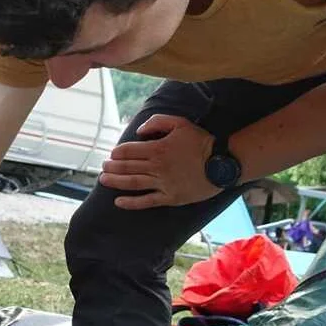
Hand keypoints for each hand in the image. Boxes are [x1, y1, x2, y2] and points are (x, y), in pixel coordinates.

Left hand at [100, 114, 219, 209]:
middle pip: (127, 167)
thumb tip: (139, 132)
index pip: (129, 151)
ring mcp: (163, 184)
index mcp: (158, 149)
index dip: (117, 153)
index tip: (112, 154)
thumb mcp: (180, 123)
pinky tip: (118, 202)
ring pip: (133, 183)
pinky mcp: (170, 197)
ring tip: (103, 180)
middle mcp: (157, 167)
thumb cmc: (201, 142)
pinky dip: (131, 203)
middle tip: (103, 167)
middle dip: (112, 167)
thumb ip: (157, 122)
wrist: (221, 163)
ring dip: (115, 181)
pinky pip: (146, 201)